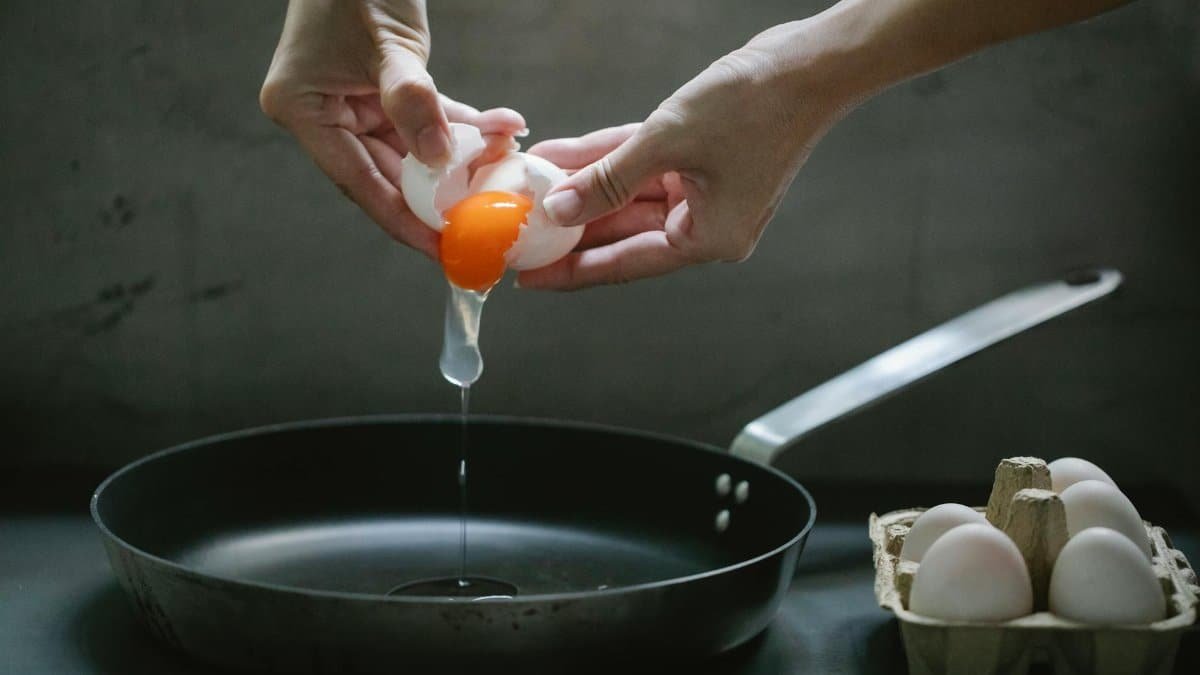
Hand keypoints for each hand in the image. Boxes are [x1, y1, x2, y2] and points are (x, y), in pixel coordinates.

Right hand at [260, 0, 525, 258]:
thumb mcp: (387, 47)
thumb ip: (413, 103)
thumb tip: (439, 160)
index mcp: (303, 111)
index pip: (360, 182)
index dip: (404, 220)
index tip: (442, 249)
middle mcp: (325, 115)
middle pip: (390, 175)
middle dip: (442, 197)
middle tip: (485, 224)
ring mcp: (354, 104)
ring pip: (416, 152)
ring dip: (463, 159)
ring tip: (506, 173)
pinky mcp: (385, 92)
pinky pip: (430, 121)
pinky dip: (464, 127)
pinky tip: (504, 131)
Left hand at [518, 23, 853, 289]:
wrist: (811, 64)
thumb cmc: (755, 107)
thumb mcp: (668, 143)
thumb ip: (608, 180)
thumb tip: (560, 210)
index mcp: (709, 239)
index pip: (626, 264)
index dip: (573, 270)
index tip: (531, 277)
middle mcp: (708, 224)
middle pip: (624, 231)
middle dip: (572, 224)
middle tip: (521, 231)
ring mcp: (706, 191)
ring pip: (629, 194)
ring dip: (584, 186)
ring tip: (533, 187)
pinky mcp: (703, 160)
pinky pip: (644, 166)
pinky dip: (609, 160)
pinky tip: (565, 157)